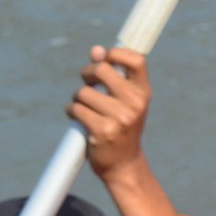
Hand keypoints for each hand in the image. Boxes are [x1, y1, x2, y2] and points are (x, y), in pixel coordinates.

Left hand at [70, 45, 152, 178]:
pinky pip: (77, 109)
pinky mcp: (103, 131)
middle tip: (87, 82)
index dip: (116, 53)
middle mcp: (135, 104)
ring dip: (78, 98)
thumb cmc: (122, 127)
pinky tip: (78, 117)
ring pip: (84, 92)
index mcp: (143, 93)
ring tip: (85, 108)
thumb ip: (112, 74)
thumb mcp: (124, 100)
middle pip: (102, 69)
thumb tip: (96, 50)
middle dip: (88, 73)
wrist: (124, 165)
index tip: (106, 59)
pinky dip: (72, 111)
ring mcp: (120, 118)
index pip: (136, 60)